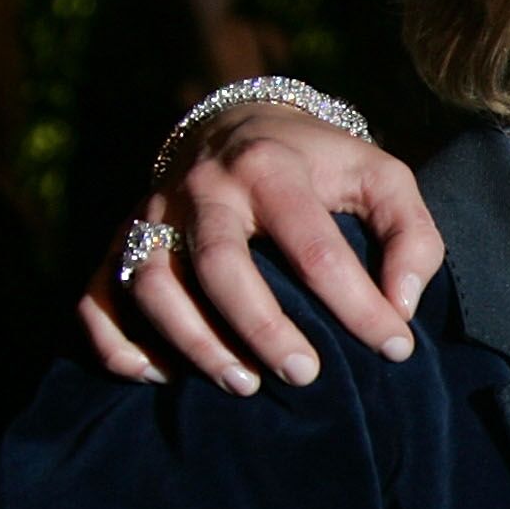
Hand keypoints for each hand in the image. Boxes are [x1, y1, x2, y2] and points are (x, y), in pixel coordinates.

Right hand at [81, 105, 441, 394]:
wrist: (239, 124)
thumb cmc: (323, 165)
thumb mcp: (383, 179)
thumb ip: (411, 237)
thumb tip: (403, 306)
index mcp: (271, 169)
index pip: (314, 248)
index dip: (358, 305)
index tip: (396, 349)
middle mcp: (202, 189)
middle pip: (219, 266)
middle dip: (261, 328)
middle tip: (306, 375)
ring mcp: (153, 215)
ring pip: (152, 284)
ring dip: (192, 342)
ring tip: (243, 385)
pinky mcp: (121, 240)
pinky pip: (98, 296)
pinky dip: (118, 342)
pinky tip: (158, 376)